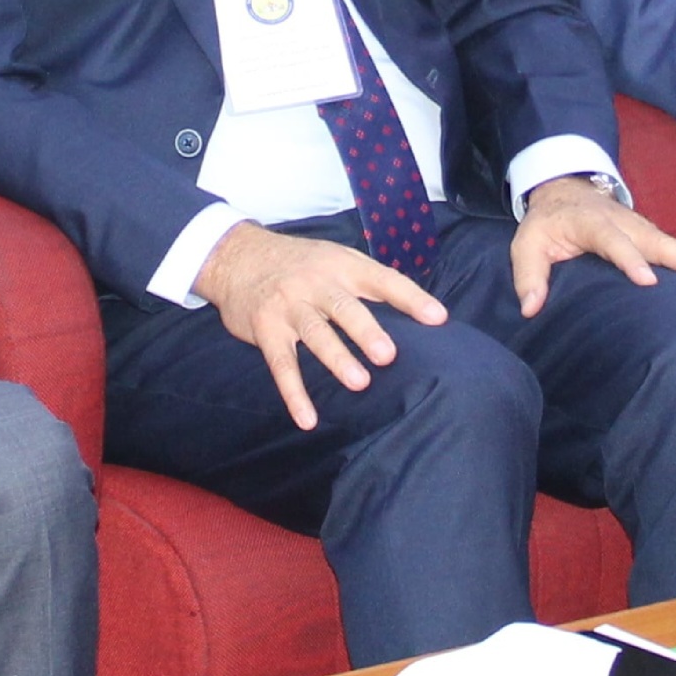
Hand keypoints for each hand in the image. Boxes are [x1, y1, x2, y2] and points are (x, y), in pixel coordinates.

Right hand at [193, 223, 445, 431]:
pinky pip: (281, 365)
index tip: (438, 318)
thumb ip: (371, 281)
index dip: (411, 298)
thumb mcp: (335, 258)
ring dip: (336, 359)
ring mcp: (289, 307)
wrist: (237, 256)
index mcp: (342, 266)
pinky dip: (294, 394)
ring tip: (359, 383)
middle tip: (388, 355)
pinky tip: (307, 419)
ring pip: (315, 334)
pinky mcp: (266, 330)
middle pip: (344, 308)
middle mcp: (316, 284)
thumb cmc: (300, 262)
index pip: (382, 280)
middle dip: (366, 332)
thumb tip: (418, 309)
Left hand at [508, 173, 675, 314]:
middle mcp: (624, 223)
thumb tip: (531, 309)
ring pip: (674, 246)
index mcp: (592, 223)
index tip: (648, 281)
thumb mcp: (526, 245)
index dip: (630, 260)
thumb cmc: (546, 224)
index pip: (613, 241)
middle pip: (659, 241)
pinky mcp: (650, 236)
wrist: (564, 188)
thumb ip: (528, 276)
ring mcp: (641, 228)